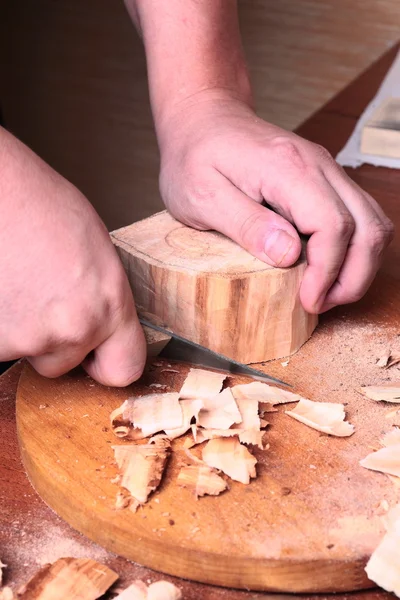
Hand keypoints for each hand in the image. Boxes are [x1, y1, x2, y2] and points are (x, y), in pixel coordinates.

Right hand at [0, 128, 145, 384]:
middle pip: (62, 364)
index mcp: (109, 305)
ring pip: (25, 354)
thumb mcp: (96, 250)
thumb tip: (102, 323)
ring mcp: (26, 338)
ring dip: (19, 331)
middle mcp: (73, 329)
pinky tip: (2, 289)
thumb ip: (104, 298)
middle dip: (50, 342)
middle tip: (38, 298)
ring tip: (15, 284)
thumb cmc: (37, 203)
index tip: (95, 355)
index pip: (125, 369)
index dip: (106, 363)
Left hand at [157, 91, 393, 313]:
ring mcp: (327, 171)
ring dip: (359, 265)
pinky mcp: (325, 180)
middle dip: (352, 277)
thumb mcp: (201, 195)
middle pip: (368, 227)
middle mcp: (319, 166)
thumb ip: (245, 223)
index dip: (327, 272)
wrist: (203, 119)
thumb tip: (288, 255)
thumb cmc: (195, 156)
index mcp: (289, 168)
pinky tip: (326, 269)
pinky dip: (354, 249)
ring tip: (326, 292)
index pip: (333, 226)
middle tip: (320, 304)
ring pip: (373, 223)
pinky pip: (360, 216)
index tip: (307, 301)